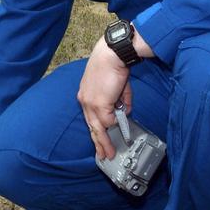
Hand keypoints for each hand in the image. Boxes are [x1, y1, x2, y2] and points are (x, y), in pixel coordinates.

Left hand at [77, 39, 132, 160]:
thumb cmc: (113, 64)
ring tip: (109, 153)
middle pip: (91, 126)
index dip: (95, 129)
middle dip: (98, 142)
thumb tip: (124, 112)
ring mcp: (91, 103)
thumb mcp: (115, 86)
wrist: (112, 54)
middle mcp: (84, 100)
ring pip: (98, 128)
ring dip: (105, 142)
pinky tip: (122, 122)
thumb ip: (119, 100)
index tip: (99, 138)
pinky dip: (117, 121)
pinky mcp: (99, 104)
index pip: (89, 117)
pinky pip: (109, 120)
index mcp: (85, 94)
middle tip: (102, 154)